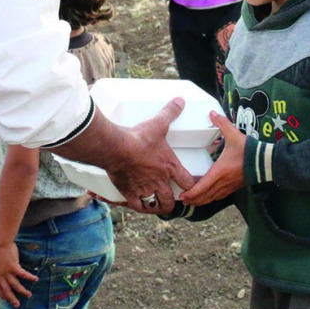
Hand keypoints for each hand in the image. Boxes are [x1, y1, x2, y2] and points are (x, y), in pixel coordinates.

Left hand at [0, 241, 36, 306]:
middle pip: (6, 290)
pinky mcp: (13, 266)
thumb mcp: (0, 261)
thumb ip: (3, 267)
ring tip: (29, 295)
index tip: (5, 299)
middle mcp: (1, 274)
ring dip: (22, 291)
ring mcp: (7, 271)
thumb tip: (7, 269)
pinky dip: (30, 277)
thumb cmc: (2, 250)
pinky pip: (23, 274)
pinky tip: (36, 279)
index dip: (1, 294)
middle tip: (17, 305)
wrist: (1, 243)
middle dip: (12, 299)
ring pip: (15, 285)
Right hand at [104, 97, 194, 213]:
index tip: (192, 186)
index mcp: (169, 166)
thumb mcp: (158, 123)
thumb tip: (180, 100)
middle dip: (173, 201)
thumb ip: (170, 113)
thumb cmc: (139, 138)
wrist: (117, 149)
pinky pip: (138, 207)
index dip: (192, 185)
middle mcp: (159, 181)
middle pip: (171, 199)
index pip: (188, 181)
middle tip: (171, 198)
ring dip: (158, 206)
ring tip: (157, 204)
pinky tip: (140, 206)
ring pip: (156, 206)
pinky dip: (140, 208)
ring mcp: (145, 189)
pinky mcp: (130, 193)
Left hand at [180, 111, 245, 205]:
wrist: (266, 161)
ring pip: (213, 198)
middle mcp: (223, 182)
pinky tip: (209, 196)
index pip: (202, 187)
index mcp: (220, 171)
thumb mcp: (234, 134)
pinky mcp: (235, 186)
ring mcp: (230, 186)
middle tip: (183, 200)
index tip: (182, 196)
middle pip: (205, 196)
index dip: (191, 193)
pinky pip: (220, 196)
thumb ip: (222, 123)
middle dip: (193, 200)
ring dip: (202, 201)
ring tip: (193, 201)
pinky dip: (211, 198)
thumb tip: (212, 113)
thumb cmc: (249, 150)